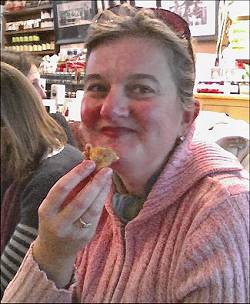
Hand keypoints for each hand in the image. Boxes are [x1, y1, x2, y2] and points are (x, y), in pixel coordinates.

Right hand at [33, 160, 112, 287]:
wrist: (54, 251)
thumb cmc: (54, 220)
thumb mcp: (53, 205)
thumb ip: (68, 188)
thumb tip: (86, 165)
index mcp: (46, 212)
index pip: (61, 189)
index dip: (76, 174)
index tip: (89, 162)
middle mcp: (59, 224)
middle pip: (80, 201)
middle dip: (95, 183)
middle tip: (105, 169)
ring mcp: (74, 232)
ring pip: (92, 210)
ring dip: (102, 191)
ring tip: (108, 176)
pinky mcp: (86, 236)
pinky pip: (96, 215)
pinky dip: (102, 199)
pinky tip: (105, 188)